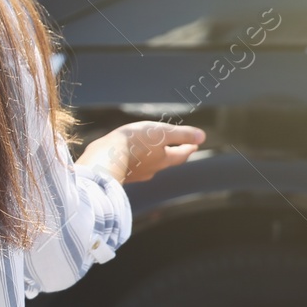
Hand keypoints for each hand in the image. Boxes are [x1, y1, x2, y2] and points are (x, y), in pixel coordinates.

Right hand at [75, 121, 204, 183]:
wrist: (104, 160)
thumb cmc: (133, 144)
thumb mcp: (160, 133)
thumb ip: (181, 135)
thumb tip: (202, 137)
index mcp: (163, 159)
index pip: (181, 154)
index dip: (188, 148)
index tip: (194, 146)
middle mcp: (151, 169)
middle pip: (166, 162)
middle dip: (172, 155)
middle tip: (178, 150)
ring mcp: (135, 174)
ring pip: (149, 166)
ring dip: (153, 159)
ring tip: (153, 154)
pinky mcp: (120, 174)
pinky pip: (132, 168)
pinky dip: (135, 162)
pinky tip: (129, 160)